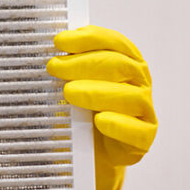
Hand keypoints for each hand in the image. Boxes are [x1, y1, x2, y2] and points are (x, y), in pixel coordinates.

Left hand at [46, 25, 156, 189]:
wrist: (88, 151)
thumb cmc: (81, 112)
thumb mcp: (71, 83)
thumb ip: (66, 66)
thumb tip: (45, 50)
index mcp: (126, 62)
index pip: (113, 42)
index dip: (87, 38)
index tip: (59, 41)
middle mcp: (139, 83)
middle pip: (121, 65)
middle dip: (84, 63)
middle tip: (55, 67)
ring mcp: (144, 111)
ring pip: (131, 97)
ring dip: (96, 92)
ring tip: (69, 92)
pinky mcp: (143, 139)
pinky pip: (137, 131)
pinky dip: (118, 124)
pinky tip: (99, 121)